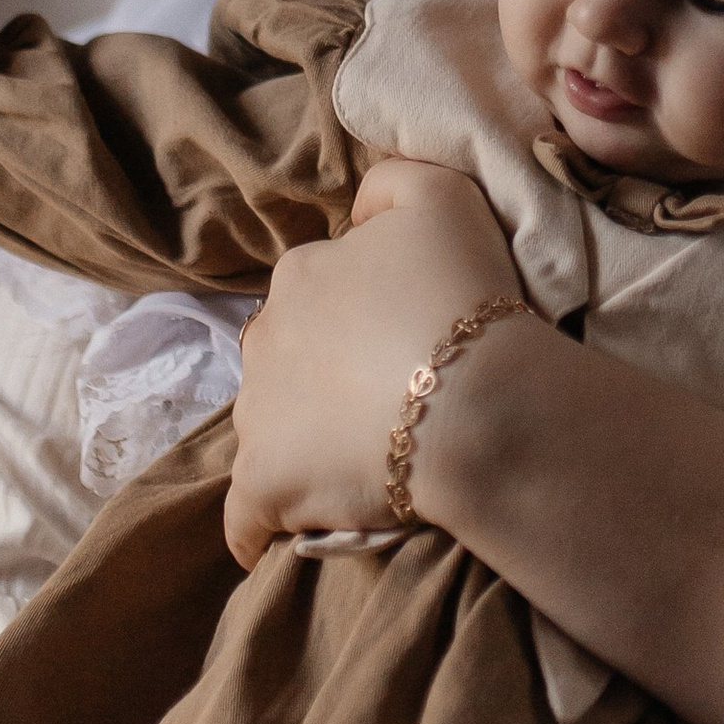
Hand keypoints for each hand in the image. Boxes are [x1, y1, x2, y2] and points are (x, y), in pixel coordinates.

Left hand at [225, 160, 519, 569]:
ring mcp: (257, 416)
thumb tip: (355, 211)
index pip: (317, 293)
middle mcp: (263, 339)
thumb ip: (389, 182)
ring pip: (267, 427)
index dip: (362, 316)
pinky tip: (279, 540)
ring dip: (301, 440)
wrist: (478, 403)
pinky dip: (259, 528)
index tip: (405, 340)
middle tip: (386, 402)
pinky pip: (245, 516)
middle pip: (286, 359)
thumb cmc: (464, 297)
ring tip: (359, 465)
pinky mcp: (264, 486)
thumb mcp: (443, 196)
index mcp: (301, 275)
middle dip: (320, 375)